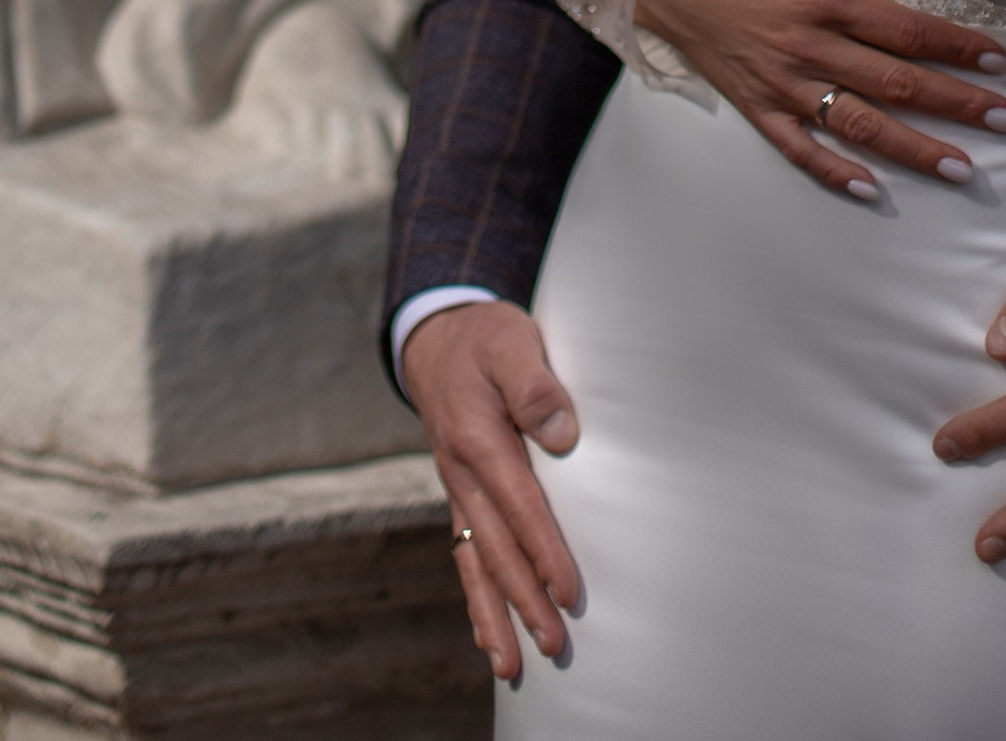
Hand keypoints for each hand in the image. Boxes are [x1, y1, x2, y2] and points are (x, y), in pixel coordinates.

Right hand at [400, 301, 580, 685]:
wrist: (436, 339)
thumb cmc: (485, 339)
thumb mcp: (511, 341)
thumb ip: (534, 383)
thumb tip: (561, 433)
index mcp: (478, 437)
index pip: (519, 504)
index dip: (544, 549)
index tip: (569, 590)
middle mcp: (462, 473)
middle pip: (496, 547)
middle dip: (524, 599)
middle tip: (555, 645)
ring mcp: (458, 489)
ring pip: (475, 562)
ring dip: (497, 613)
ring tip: (514, 665)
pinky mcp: (460, 496)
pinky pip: (464, 555)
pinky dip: (476, 598)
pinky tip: (488, 636)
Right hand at [635, 0, 1005, 196]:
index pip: (905, 30)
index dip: (956, 47)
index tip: (999, 61)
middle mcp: (808, 48)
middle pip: (895, 83)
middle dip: (955, 104)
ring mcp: (783, 84)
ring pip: (859, 125)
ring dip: (913, 149)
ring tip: (962, 169)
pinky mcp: (758, 107)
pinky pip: (800, 149)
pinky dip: (834, 173)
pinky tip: (871, 190)